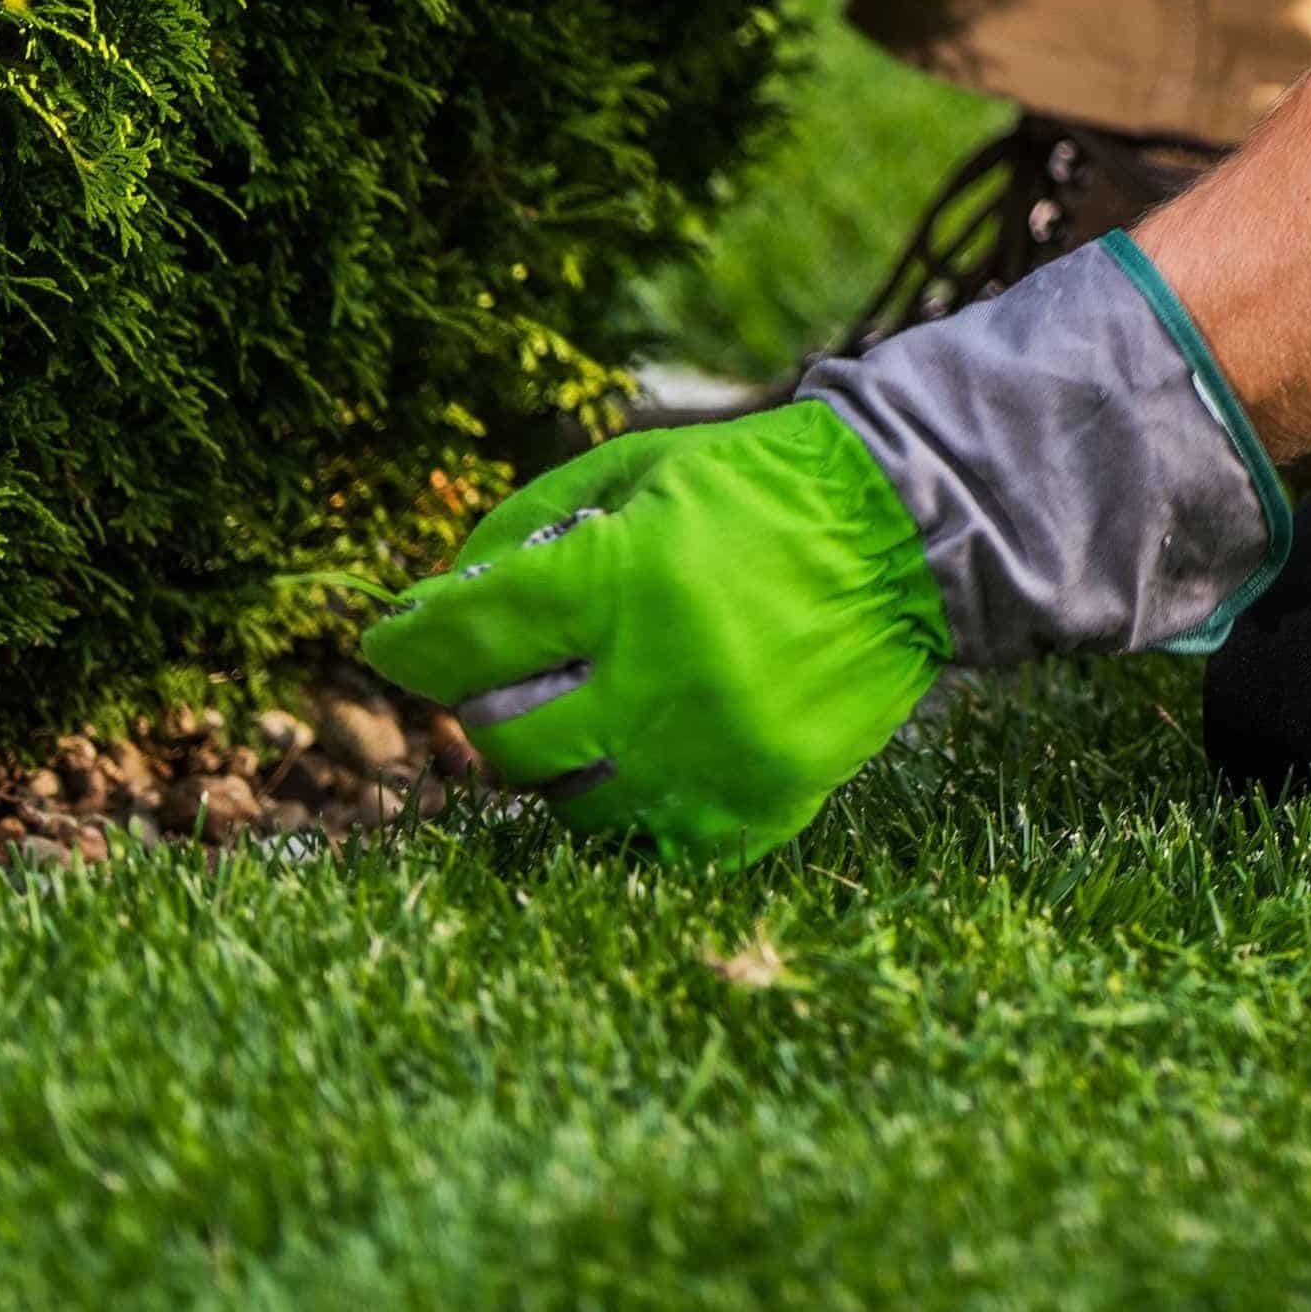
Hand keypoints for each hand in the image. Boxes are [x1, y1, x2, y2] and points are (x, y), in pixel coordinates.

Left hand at [358, 404, 948, 871]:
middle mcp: (661, 678)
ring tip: (590, 717)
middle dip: (488, 704)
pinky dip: (636, 810)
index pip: (467, 639)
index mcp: (626, 580)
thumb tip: (433, 603)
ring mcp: (714, 750)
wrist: (916, 528)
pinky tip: (645, 761)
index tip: (394, 642)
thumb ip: (527, 525)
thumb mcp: (642, 468)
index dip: (412, 642)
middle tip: (509, 679)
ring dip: (559, 762)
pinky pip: (658, 844)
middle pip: (505, 738)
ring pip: (570, 804)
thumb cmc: (764, 486)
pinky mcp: (766, 797)